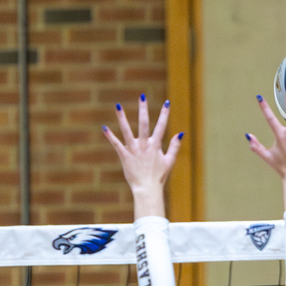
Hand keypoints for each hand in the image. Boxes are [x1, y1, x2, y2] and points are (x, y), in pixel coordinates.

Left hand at [102, 94, 183, 218]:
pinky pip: (116, 144)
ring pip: (127, 131)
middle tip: (142, 96)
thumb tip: (180, 133)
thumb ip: (174, 146)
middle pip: (144, 124)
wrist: (147, 189)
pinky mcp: (125, 157)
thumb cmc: (158, 176)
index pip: (161, 127)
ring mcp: (134, 150)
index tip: (166, 102)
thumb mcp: (169, 161)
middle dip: (143, 109)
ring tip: (118, 106)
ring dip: (122, 118)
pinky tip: (104, 128)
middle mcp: (145, 146)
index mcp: (156, 146)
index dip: (164, 114)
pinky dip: (110, 136)